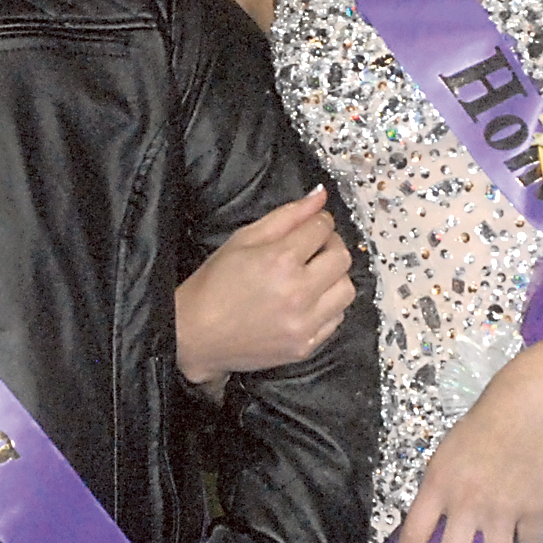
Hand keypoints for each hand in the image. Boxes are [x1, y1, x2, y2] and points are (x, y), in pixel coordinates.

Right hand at [175, 187, 354, 387]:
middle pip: (342, 257)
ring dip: (333, 277)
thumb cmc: (215, 283)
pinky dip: (327, 305)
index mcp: (280, 260)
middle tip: (312, 248)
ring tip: (311, 276)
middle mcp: (298, 293)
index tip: (310, 226)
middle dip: (330, 245)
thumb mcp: (244, 239)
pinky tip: (305, 302)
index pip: (322, 228)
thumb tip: (320, 195)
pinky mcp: (306, 346)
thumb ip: (287, 215)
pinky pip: (336, 318)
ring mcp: (304, 324)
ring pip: (346, 289)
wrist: (196, 335)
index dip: (318, 221)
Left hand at [386, 345, 542, 542]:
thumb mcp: (450, 453)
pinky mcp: (534, 512)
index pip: (413, 537)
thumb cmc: (487, 423)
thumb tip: (442, 527)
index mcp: (438, 486)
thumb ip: (445, 490)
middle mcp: (466, 504)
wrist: (532, 405)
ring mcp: (501, 511)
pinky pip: (529, 542)